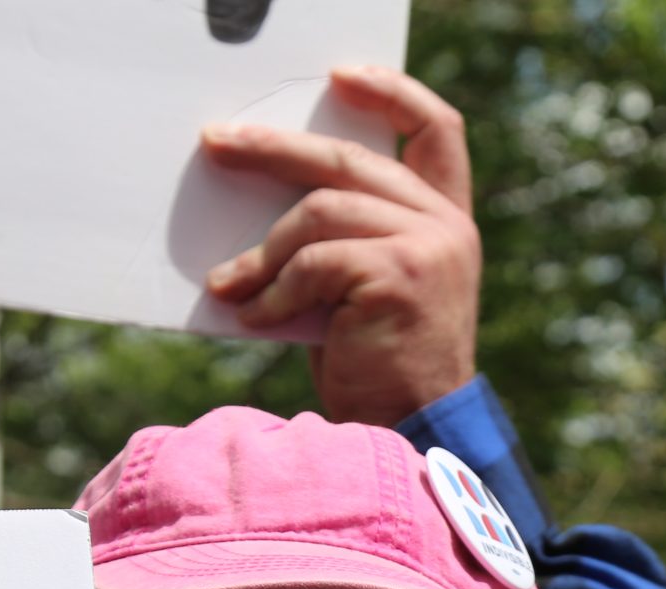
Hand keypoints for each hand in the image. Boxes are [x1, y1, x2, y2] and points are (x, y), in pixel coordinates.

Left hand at [200, 63, 480, 424]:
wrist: (409, 434)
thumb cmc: (376, 367)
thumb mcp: (366, 288)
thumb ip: (344, 237)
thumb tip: (265, 202)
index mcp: (446, 219)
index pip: (437, 130)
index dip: (392, 93)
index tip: (341, 77)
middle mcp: (447, 225)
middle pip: (349, 159)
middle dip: (274, 149)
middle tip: (218, 144)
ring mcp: (429, 247)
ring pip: (320, 212)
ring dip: (262, 251)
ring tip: (228, 284)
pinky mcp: (401, 276)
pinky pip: (315, 262)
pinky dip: (273, 290)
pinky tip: (253, 315)